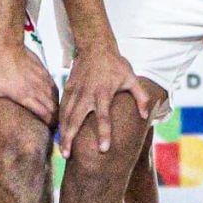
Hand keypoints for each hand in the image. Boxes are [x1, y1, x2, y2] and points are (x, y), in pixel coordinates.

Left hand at [0, 36, 57, 128]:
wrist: (7, 46)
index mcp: (25, 96)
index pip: (45, 113)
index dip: (50, 123)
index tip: (50, 130)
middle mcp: (37, 89)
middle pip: (53, 108)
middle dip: (55, 118)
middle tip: (54, 126)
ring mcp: (42, 80)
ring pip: (55, 97)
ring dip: (56, 107)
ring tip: (55, 115)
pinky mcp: (44, 72)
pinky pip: (54, 87)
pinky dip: (55, 95)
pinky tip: (53, 100)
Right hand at [57, 42, 140, 157]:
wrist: (95, 46)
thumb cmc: (115, 64)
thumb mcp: (131, 78)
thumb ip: (140, 97)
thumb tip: (144, 115)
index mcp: (103, 93)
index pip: (103, 117)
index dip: (103, 133)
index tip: (103, 149)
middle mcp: (87, 94)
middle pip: (76, 119)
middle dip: (71, 138)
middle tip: (68, 156)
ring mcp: (75, 91)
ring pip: (65, 115)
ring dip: (63, 132)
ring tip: (62, 150)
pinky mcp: (67, 88)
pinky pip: (61, 107)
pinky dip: (59, 121)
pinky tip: (58, 133)